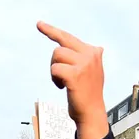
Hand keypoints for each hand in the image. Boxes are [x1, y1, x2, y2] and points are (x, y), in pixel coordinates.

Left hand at [36, 22, 106, 138]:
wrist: (92, 113)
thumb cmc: (89, 94)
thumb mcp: (94, 72)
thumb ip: (92, 59)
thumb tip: (99, 47)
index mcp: (93, 52)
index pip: (68, 37)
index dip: (52, 31)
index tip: (39, 24)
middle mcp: (90, 55)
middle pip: (60, 47)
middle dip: (54, 61)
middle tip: (57, 74)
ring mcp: (84, 64)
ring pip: (56, 56)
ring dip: (54, 71)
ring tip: (63, 83)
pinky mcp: (75, 75)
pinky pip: (54, 69)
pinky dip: (54, 79)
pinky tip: (61, 87)